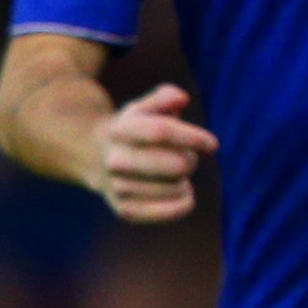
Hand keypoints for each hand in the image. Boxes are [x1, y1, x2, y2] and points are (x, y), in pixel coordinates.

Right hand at [98, 85, 215, 222]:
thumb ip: (165, 97)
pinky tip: (179, 191)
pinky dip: (185, 201)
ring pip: (177, 188)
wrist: (96, 158)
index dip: (193, 137)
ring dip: (185, 181)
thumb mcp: (145, 108)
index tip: (212, 144)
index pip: (162, 132)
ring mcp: (117, 187)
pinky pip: (174, 210)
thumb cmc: (134, 130)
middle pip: (176, 165)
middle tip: (185, 157)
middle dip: (190, 160)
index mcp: (120, 129)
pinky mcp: (126, 210)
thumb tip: (180, 99)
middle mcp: (114, 160)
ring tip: (172, 174)